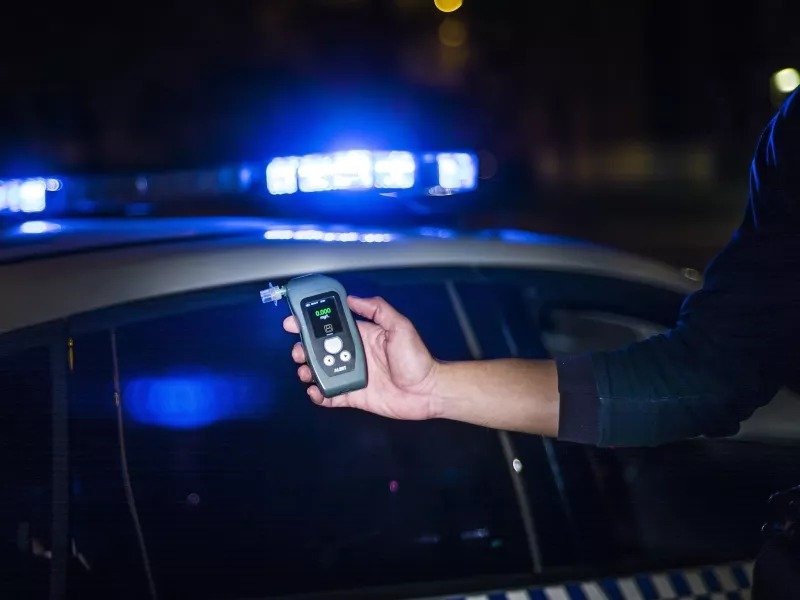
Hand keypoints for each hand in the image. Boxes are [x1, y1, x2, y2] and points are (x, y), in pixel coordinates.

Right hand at [283, 296, 439, 419]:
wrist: (427, 391)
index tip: (293, 321)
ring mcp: (352, 375)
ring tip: (305, 372)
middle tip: (298, 352)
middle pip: (321, 350)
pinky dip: (319, 395)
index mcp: (362, 336)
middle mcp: (354, 354)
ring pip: (321, 372)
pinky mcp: (354, 395)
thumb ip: (378, 310)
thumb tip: (352, 298)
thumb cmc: (417, 358)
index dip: (312, 323)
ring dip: (308, 371)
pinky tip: (315, 391)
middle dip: (304, 349)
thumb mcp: (400, 327)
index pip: (332, 326)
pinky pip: (331, 395)